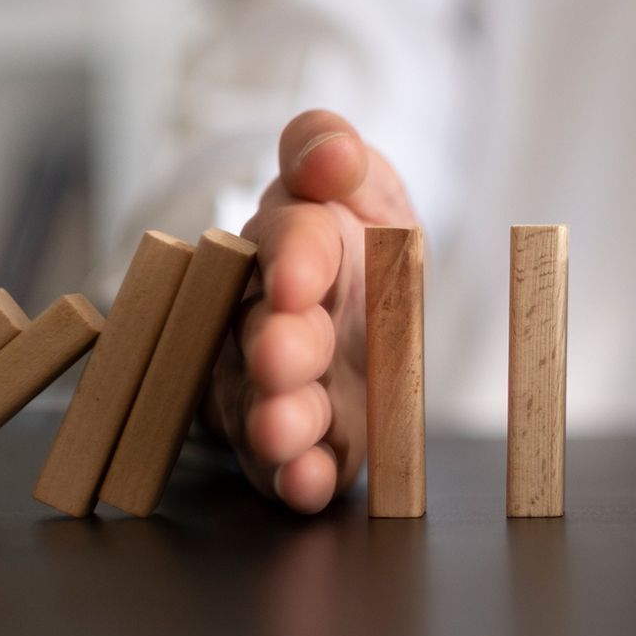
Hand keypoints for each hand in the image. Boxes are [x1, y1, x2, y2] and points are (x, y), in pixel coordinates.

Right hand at [204, 110, 416, 512]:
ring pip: (264, 402)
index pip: (289, 241)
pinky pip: (289, 464)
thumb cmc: (359, 241)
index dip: (293, 256)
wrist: (372, 305)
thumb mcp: (362, 185)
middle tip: (280, 357)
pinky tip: (309, 486)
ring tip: (285, 432)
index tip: (300, 275)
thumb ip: (332, 153)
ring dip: (276, 420)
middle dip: (274, 346)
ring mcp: (277, 385)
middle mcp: (270, 316)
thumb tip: (330, 150)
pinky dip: (297, 477)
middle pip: (264, 330)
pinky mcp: (300, 442)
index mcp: (293, 244)